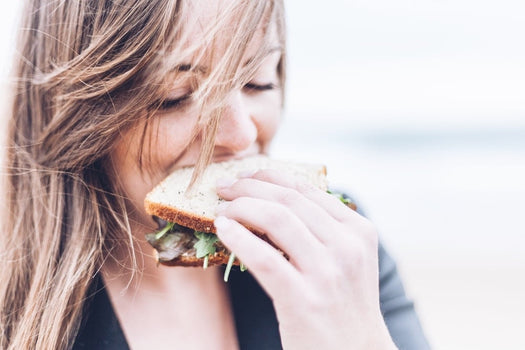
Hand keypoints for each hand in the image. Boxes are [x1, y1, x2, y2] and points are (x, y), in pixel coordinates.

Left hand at [215, 170, 396, 349]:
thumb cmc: (342, 304)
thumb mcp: (345, 259)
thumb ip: (321, 229)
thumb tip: (272, 199)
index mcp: (358, 230)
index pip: (306, 189)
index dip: (269, 176)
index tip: (245, 175)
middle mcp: (347, 246)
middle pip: (288, 199)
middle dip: (249, 187)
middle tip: (224, 188)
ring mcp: (327, 273)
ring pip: (276, 219)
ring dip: (240, 207)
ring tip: (220, 209)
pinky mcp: (304, 300)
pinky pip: (263, 257)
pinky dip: (238, 237)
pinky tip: (222, 229)